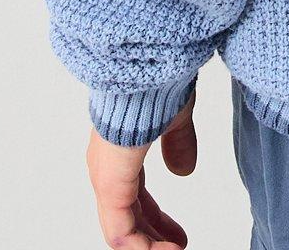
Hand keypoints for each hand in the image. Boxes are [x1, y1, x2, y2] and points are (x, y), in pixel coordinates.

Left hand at [87, 90, 196, 248]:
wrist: (148, 58)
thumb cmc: (159, 75)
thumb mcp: (175, 115)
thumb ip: (178, 142)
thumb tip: (183, 171)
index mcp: (121, 148)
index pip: (133, 195)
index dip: (155, 219)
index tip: (180, 236)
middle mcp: (108, 164)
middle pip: (127, 214)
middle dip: (153, 235)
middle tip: (177, 246)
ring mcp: (106, 173)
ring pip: (120, 226)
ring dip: (147, 244)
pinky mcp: (109, 180)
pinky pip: (118, 228)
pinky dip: (139, 245)